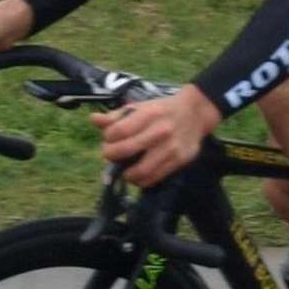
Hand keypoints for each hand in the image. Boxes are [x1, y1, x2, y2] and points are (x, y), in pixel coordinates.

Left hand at [90, 89, 222, 188]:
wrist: (194, 113)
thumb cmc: (161, 110)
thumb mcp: (140, 107)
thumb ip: (116, 116)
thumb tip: (93, 119)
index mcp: (148, 114)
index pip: (118, 131)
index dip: (108, 139)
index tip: (108, 140)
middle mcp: (160, 130)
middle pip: (125, 150)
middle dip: (111, 156)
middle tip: (111, 156)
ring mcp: (171, 147)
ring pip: (140, 170)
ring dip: (126, 174)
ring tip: (125, 170)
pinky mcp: (179, 160)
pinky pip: (154, 178)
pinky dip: (141, 180)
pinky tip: (138, 175)